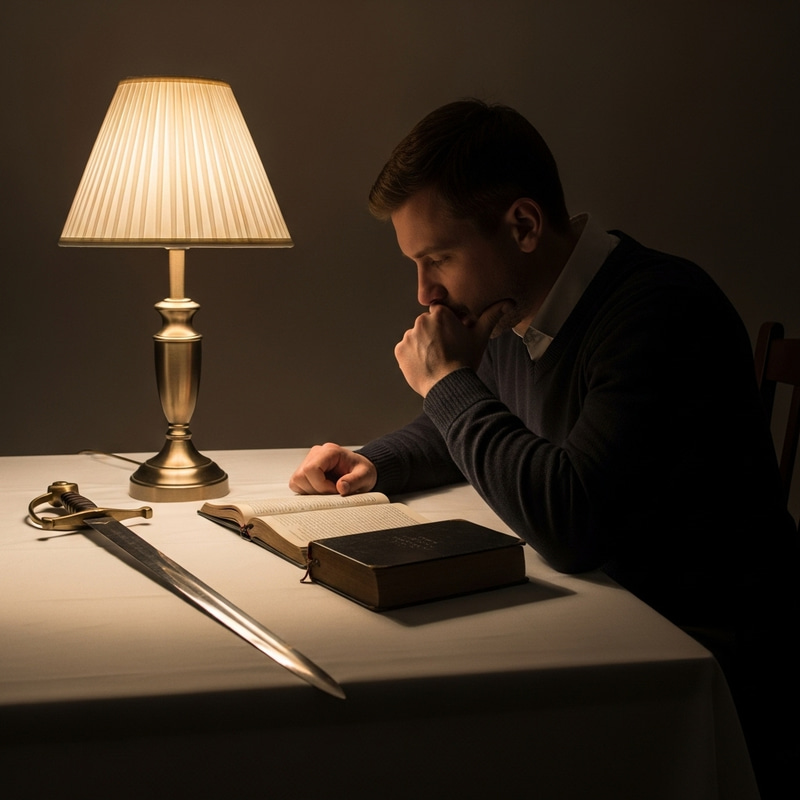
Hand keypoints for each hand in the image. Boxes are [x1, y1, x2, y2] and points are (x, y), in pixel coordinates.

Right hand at [288, 443, 376, 495]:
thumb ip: (354, 481)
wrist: (360, 469)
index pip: (311, 469)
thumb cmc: (361, 470)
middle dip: (316, 490)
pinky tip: (322, 489)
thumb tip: (341, 487)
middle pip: (300, 476)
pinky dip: (308, 491)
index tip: (335, 490)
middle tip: (332, 491)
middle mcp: (316, 454)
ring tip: (328, 489)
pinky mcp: (304, 471)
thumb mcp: (365, 476)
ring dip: (311, 491)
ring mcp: (308, 462)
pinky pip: (297, 484)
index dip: (321, 485)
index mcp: (329, 451)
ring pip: (296, 481)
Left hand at [394, 299, 513, 395]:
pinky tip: (425, 365)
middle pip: (426, 325)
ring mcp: (409, 336)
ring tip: (435, 360)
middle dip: (433, 335)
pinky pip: (405, 351)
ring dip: (422, 346)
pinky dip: (412, 357)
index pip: (440, 314)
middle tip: (445, 352)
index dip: (446, 326)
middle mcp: (421, 321)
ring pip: (416, 338)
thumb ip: (491, 316)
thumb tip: (509, 303)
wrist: (449, 386)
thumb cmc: (465, 361)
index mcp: (439, 314)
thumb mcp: (480, 336)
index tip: (451, 338)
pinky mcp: (400, 351)